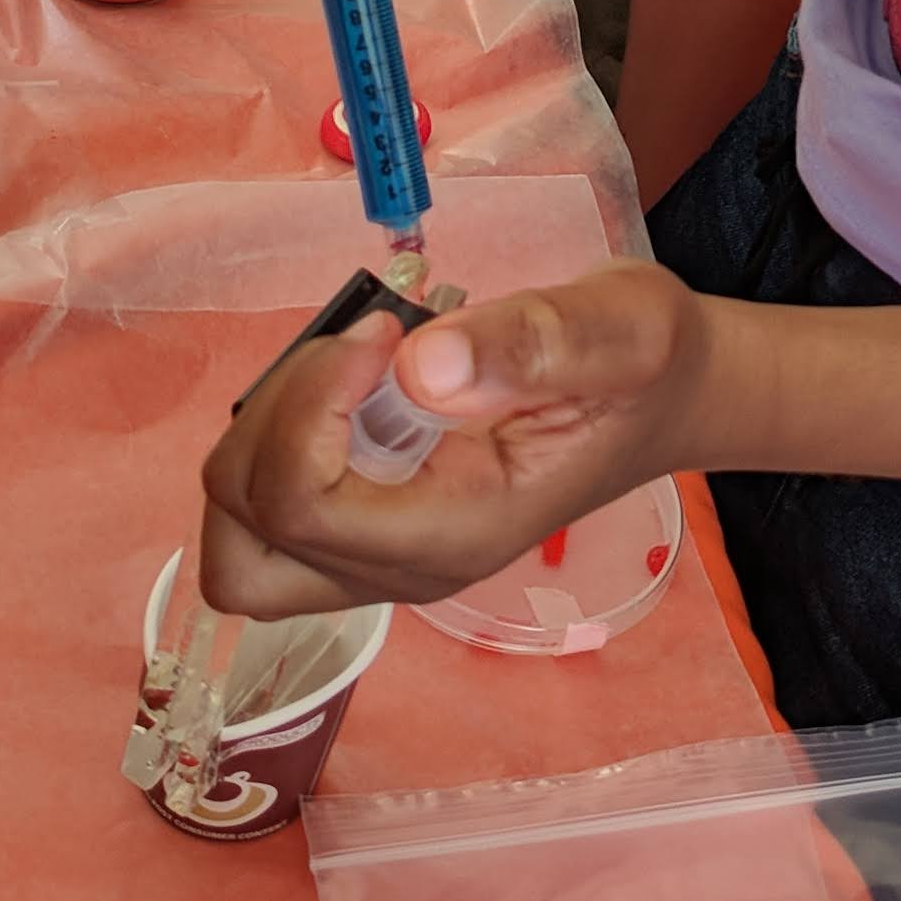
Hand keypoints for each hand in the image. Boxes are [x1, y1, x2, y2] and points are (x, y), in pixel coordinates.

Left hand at [200, 263, 703, 612]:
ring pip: (238, 535)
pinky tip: (354, 386)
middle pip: (243, 550)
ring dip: (266, 434)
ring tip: (354, 368)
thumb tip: (421, 369)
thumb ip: (533, 345)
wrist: (662, 396)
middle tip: (351, 361)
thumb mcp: (621, 331)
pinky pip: (267, 510)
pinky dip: (280, 439)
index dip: (308, 406)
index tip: (382, 333)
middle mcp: (403, 569)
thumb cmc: (643, 367)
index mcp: (456, 534)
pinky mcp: (366, 529)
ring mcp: (380, 558)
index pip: (303, 506)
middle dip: (267, 436)